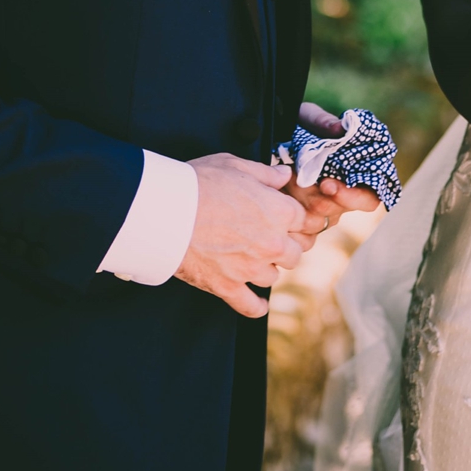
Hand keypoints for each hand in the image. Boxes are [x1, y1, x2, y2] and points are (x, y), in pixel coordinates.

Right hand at [175, 153, 322, 318]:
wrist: (166, 212)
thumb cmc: (199, 183)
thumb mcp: (235, 164)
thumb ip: (266, 173)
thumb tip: (284, 176)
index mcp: (279, 212)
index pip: (304, 221)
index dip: (295, 218)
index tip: (287, 218)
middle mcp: (272, 243)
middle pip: (295, 253)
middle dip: (286, 245)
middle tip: (271, 238)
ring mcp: (251, 268)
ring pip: (274, 277)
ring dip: (267, 268)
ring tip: (254, 258)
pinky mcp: (228, 287)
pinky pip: (251, 306)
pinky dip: (256, 306)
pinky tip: (258, 301)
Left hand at [285, 102, 383, 227]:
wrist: (276, 136)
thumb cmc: (301, 126)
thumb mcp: (309, 117)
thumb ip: (324, 122)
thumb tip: (340, 128)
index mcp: (359, 172)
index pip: (369, 199)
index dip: (352, 197)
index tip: (326, 185)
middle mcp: (345, 194)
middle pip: (337, 211)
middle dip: (314, 195)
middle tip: (296, 176)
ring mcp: (326, 207)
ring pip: (316, 219)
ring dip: (298, 198)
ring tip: (287, 175)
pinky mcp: (306, 217)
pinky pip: (300, 226)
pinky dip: (289, 209)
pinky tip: (281, 189)